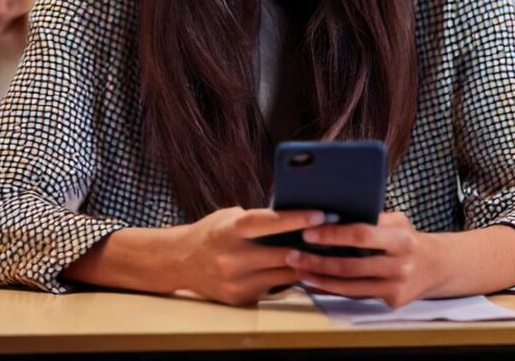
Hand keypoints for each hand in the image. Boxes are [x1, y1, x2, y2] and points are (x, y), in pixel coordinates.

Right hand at [168, 207, 327, 305]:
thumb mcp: (231, 217)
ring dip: (305, 263)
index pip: (265, 223)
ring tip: (325, 250)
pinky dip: (289, 277)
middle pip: (282, 254)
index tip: (320, 214)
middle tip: (333, 234)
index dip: (294, 219)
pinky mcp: (241, 299)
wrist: (180, 262)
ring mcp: (236, 282)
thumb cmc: (213, 232)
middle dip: (310, 245)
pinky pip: (276, 287)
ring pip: (285, 274)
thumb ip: (259, 219)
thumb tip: (298, 217)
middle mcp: (232, 259)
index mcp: (229, 231)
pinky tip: (302, 266)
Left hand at [290, 212, 443, 307]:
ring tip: (299, 270)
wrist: (437, 266)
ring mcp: (396, 286)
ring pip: (350, 286)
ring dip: (320, 279)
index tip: (309, 233)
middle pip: (351, 265)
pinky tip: (316, 283)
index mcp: (401, 238)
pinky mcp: (392, 301)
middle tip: (293, 255)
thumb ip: (372, 219)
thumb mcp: (397, 222)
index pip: (362, 235)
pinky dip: (333, 290)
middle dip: (318, 261)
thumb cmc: (408, 239)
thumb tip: (332, 215)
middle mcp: (400, 264)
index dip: (333, 235)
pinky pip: (356, 295)